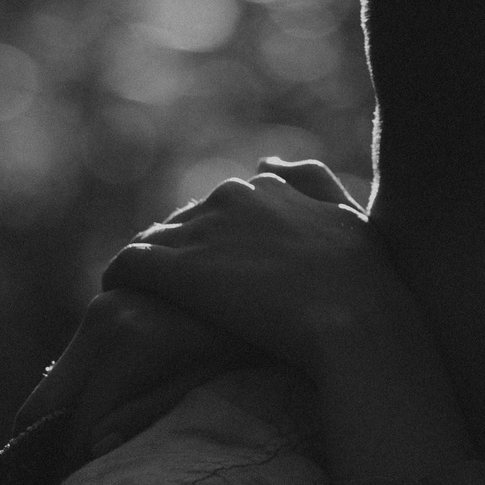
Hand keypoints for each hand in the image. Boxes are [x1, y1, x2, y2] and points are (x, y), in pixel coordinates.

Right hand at [15, 287, 256, 466]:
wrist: (258, 279)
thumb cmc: (241, 341)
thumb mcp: (203, 384)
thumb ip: (147, 416)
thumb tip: (93, 447)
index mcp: (127, 344)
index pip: (76, 422)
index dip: (65, 467)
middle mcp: (101, 320)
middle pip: (43, 403)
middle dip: (40, 449)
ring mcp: (98, 309)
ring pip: (54, 384)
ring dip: (57, 425)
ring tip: (70, 464)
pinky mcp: (102, 307)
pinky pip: (73, 364)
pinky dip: (73, 398)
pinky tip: (90, 425)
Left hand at [104, 159, 471, 484]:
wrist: (357, 322)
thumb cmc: (365, 283)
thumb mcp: (348, 220)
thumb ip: (312, 183)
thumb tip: (266, 162)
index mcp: (268, 188)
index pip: (220, 210)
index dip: (217, 248)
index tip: (221, 283)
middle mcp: (230, 197)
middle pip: (182, 224)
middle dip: (181, 257)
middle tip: (184, 302)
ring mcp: (201, 231)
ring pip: (152, 243)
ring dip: (150, 272)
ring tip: (147, 307)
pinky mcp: (175, 269)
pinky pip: (125, 266)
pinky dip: (119, 282)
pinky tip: (122, 305)